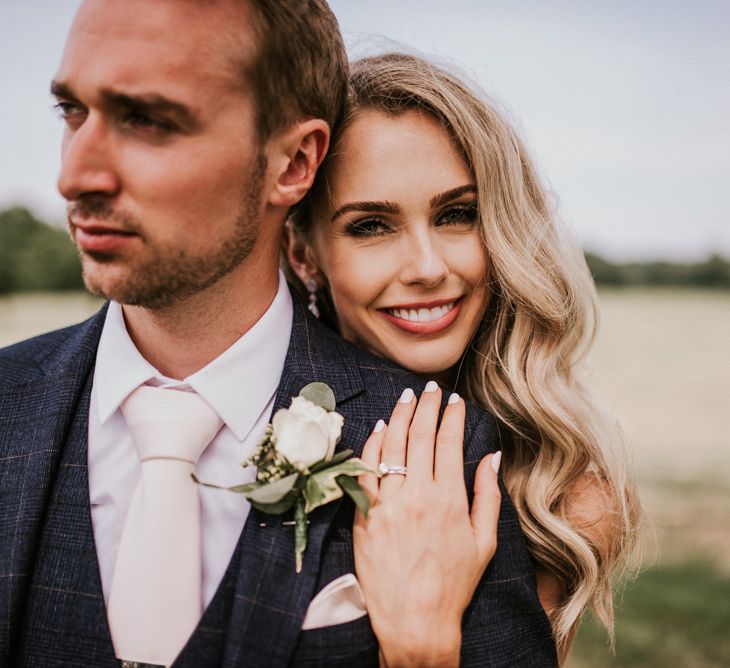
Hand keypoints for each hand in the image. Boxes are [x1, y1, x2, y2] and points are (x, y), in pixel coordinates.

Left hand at [353, 382, 501, 667]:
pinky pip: (365, 470)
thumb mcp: (484, 542)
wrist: (414, 621)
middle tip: (430, 388)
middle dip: (426, 405)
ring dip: (399, 416)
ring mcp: (387, 504)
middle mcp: (418, 495)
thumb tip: (491, 456)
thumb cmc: (454, 584)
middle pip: (419, 436)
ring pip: (391, 446)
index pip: (449, 442)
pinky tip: (379, 427)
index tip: (454, 400)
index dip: (451, 416)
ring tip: (406, 397)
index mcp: (449, 499)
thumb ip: (488, 496)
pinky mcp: (364, 515)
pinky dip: (371, 445)